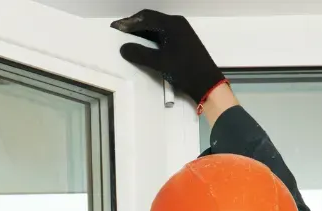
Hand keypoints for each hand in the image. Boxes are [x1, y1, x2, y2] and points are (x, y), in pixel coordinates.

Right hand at [111, 9, 226, 104]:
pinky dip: (150, 38)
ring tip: (127, 39)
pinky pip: (162, 34)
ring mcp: (181, 31)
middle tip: (119, 32)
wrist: (207, 82)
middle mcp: (177, 23)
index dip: (128, 22)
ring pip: (156, 26)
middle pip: (151, 19)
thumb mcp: (159, 63)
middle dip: (134, 25)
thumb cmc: (184, 70)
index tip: (115, 28)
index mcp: (172, 24)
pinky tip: (142, 46)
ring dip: (141, 31)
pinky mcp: (182, 40)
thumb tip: (123, 48)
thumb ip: (140, 54)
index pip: (145, 17)